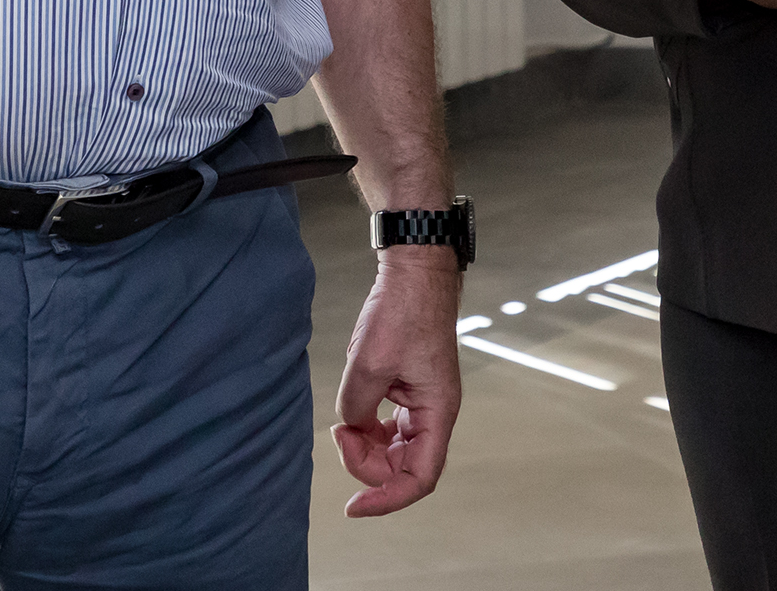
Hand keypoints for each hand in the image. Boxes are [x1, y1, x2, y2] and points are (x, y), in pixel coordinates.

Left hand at [331, 249, 461, 516]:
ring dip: (366, 446)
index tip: (353, 506)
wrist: (414, 270)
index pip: (419, 478)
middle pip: (404, 466)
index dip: (387, 499)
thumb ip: (356, 407)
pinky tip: (351, 413)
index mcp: (437, 411)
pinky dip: (367, 428)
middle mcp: (434, 412)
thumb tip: (351, 427)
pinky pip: (389, 427)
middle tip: (339, 434)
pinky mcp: (408, 389)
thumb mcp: (368, 363)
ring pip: (395, 449)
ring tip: (343, 424)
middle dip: (367, 462)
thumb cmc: (402, 309)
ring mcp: (422, 402)